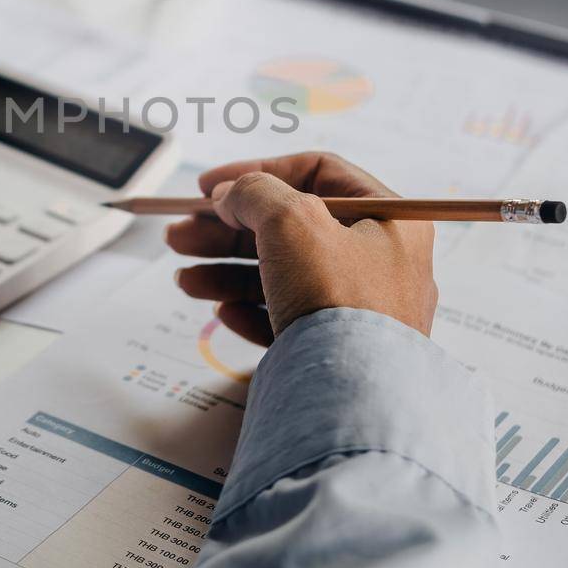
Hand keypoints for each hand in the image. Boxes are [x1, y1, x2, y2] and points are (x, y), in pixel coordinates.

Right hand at [166, 153, 438, 345]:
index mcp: (387, 218)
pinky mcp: (342, 348)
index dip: (256, 172)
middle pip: (289, 229)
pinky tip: (224, 312)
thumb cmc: (338, 299)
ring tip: (183, 280)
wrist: (354, 395)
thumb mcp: (291, 220)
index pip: (317, 173)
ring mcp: (362, 309)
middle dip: (226, 231)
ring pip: (282, 276)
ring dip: (226, 271)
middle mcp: (380, 260)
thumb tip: (231, 194)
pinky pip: (289, 319)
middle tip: (180, 235)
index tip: (207, 187)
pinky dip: (251, 311)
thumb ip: (253, 192)